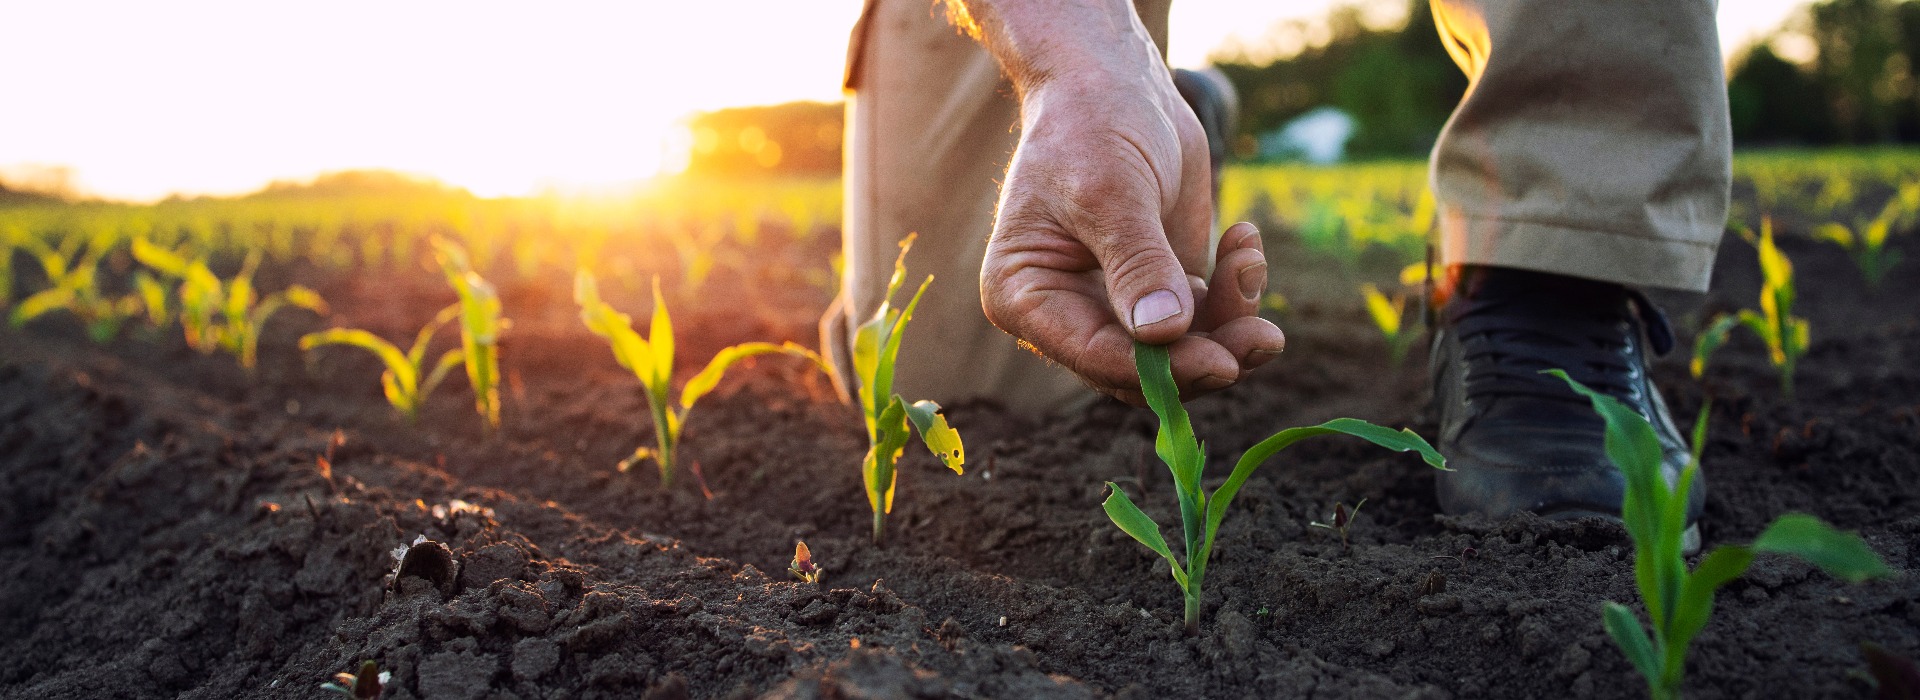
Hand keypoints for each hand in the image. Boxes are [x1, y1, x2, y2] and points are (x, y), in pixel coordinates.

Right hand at [980, 68, 1284, 404]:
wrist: (1113, 81)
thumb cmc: (1090, 126)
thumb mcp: (1109, 192)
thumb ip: (1138, 263)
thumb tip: (1164, 333)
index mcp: (1026, 296)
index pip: (1093, 355)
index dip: (1159, 370)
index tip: (1221, 362)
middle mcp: (1066, 312)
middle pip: (1142, 370)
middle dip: (1206, 354)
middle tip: (1264, 337)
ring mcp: (1117, 305)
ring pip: (1181, 352)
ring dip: (1231, 320)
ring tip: (1250, 261)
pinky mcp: (1161, 289)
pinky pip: (1207, 318)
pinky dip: (1236, 290)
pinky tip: (1245, 242)